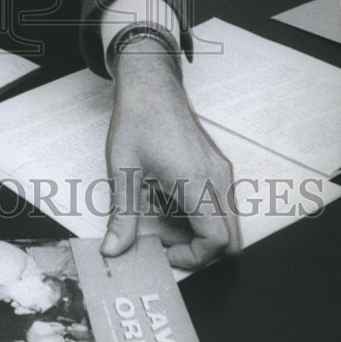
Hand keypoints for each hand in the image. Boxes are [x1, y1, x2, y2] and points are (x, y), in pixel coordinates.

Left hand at [101, 37, 241, 269]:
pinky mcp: (216, 165)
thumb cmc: (138, 120)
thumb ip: (122, 215)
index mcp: (197, 182)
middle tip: (162, 236)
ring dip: (194, 228)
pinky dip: (196, 211)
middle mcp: (217, 178)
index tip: (164, 252)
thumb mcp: (123, 170)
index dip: (192, 257)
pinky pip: (218, 202)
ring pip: (223, 221)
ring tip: (157, 208)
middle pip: (228, 238)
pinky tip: (165, 194)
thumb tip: (112, 249)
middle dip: (196, 247)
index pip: (217, 241)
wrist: (150, 85)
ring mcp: (220, 171)